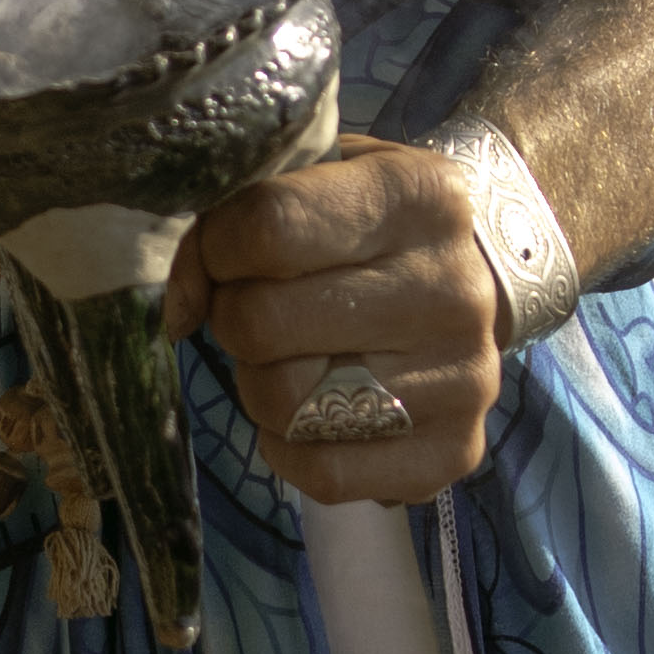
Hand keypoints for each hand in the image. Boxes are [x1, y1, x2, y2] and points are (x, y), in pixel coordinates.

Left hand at [168, 138, 505, 502]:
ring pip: (286, 403)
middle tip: (257, 311)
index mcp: (419, 198)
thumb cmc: (372, 225)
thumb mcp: (316, 180)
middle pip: (264, 322)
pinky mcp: (456, 448)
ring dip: (259, 384)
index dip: (218, 247)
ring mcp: (465, 376)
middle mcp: (454, 288)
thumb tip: (182, 306)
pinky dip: (290, 448)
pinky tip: (309, 412)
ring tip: (289, 357)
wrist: (472, 280)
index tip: (227, 255)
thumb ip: (238, 213)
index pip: (270, 228)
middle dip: (235, 318)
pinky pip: (324, 473)